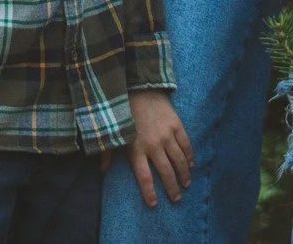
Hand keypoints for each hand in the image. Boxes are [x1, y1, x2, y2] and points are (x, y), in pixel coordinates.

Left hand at [117, 88, 191, 206]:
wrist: (138, 87)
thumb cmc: (124, 112)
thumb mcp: (114, 132)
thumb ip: (108, 152)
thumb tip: (102, 170)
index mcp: (136, 148)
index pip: (144, 176)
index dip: (149, 192)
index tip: (153, 204)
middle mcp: (153, 144)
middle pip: (165, 172)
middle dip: (172, 188)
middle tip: (176, 199)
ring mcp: (166, 135)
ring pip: (179, 160)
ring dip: (183, 175)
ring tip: (186, 184)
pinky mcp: (176, 124)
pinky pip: (185, 144)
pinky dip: (189, 156)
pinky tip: (190, 165)